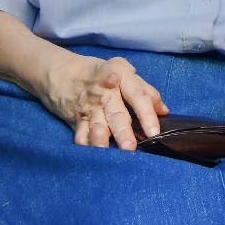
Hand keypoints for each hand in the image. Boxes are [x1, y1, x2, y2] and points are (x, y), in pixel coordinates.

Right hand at [40, 54, 166, 149]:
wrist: (60, 71)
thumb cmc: (99, 73)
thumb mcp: (124, 73)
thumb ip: (145, 91)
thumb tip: (164, 111)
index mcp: (121, 76)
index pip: (138, 96)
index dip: (147, 115)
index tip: (154, 133)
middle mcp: (105, 91)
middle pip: (117, 113)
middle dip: (123, 131)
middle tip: (130, 147)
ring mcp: (89, 106)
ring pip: (97, 125)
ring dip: (101, 139)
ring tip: (106, 150)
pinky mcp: (76, 118)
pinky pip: (81, 133)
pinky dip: (85, 143)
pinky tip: (91, 153)